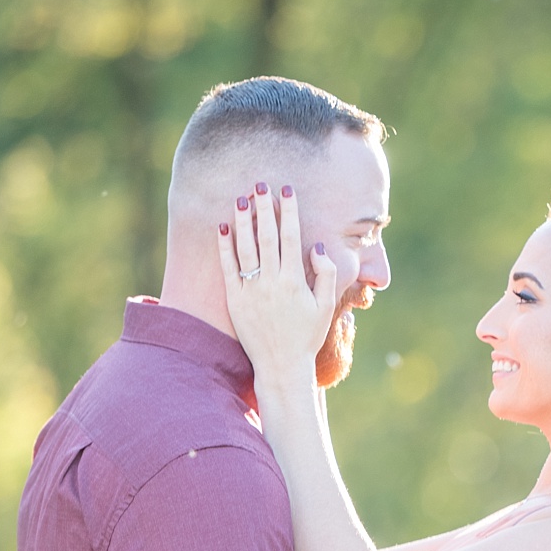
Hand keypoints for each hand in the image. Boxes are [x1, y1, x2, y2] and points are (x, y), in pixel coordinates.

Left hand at [215, 184, 339, 386]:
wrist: (281, 366)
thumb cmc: (306, 336)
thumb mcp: (326, 307)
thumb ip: (326, 275)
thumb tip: (315, 247)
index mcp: (295, 281)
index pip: (291, 237)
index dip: (289, 212)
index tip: (286, 190)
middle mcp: (272, 282)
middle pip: (266, 236)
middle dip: (264, 208)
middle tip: (260, 184)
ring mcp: (251, 290)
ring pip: (245, 247)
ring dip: (243, 220)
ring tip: (241, 198)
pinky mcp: (235, 300)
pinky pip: (228, 268)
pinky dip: (224, 246)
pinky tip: (223, 227)